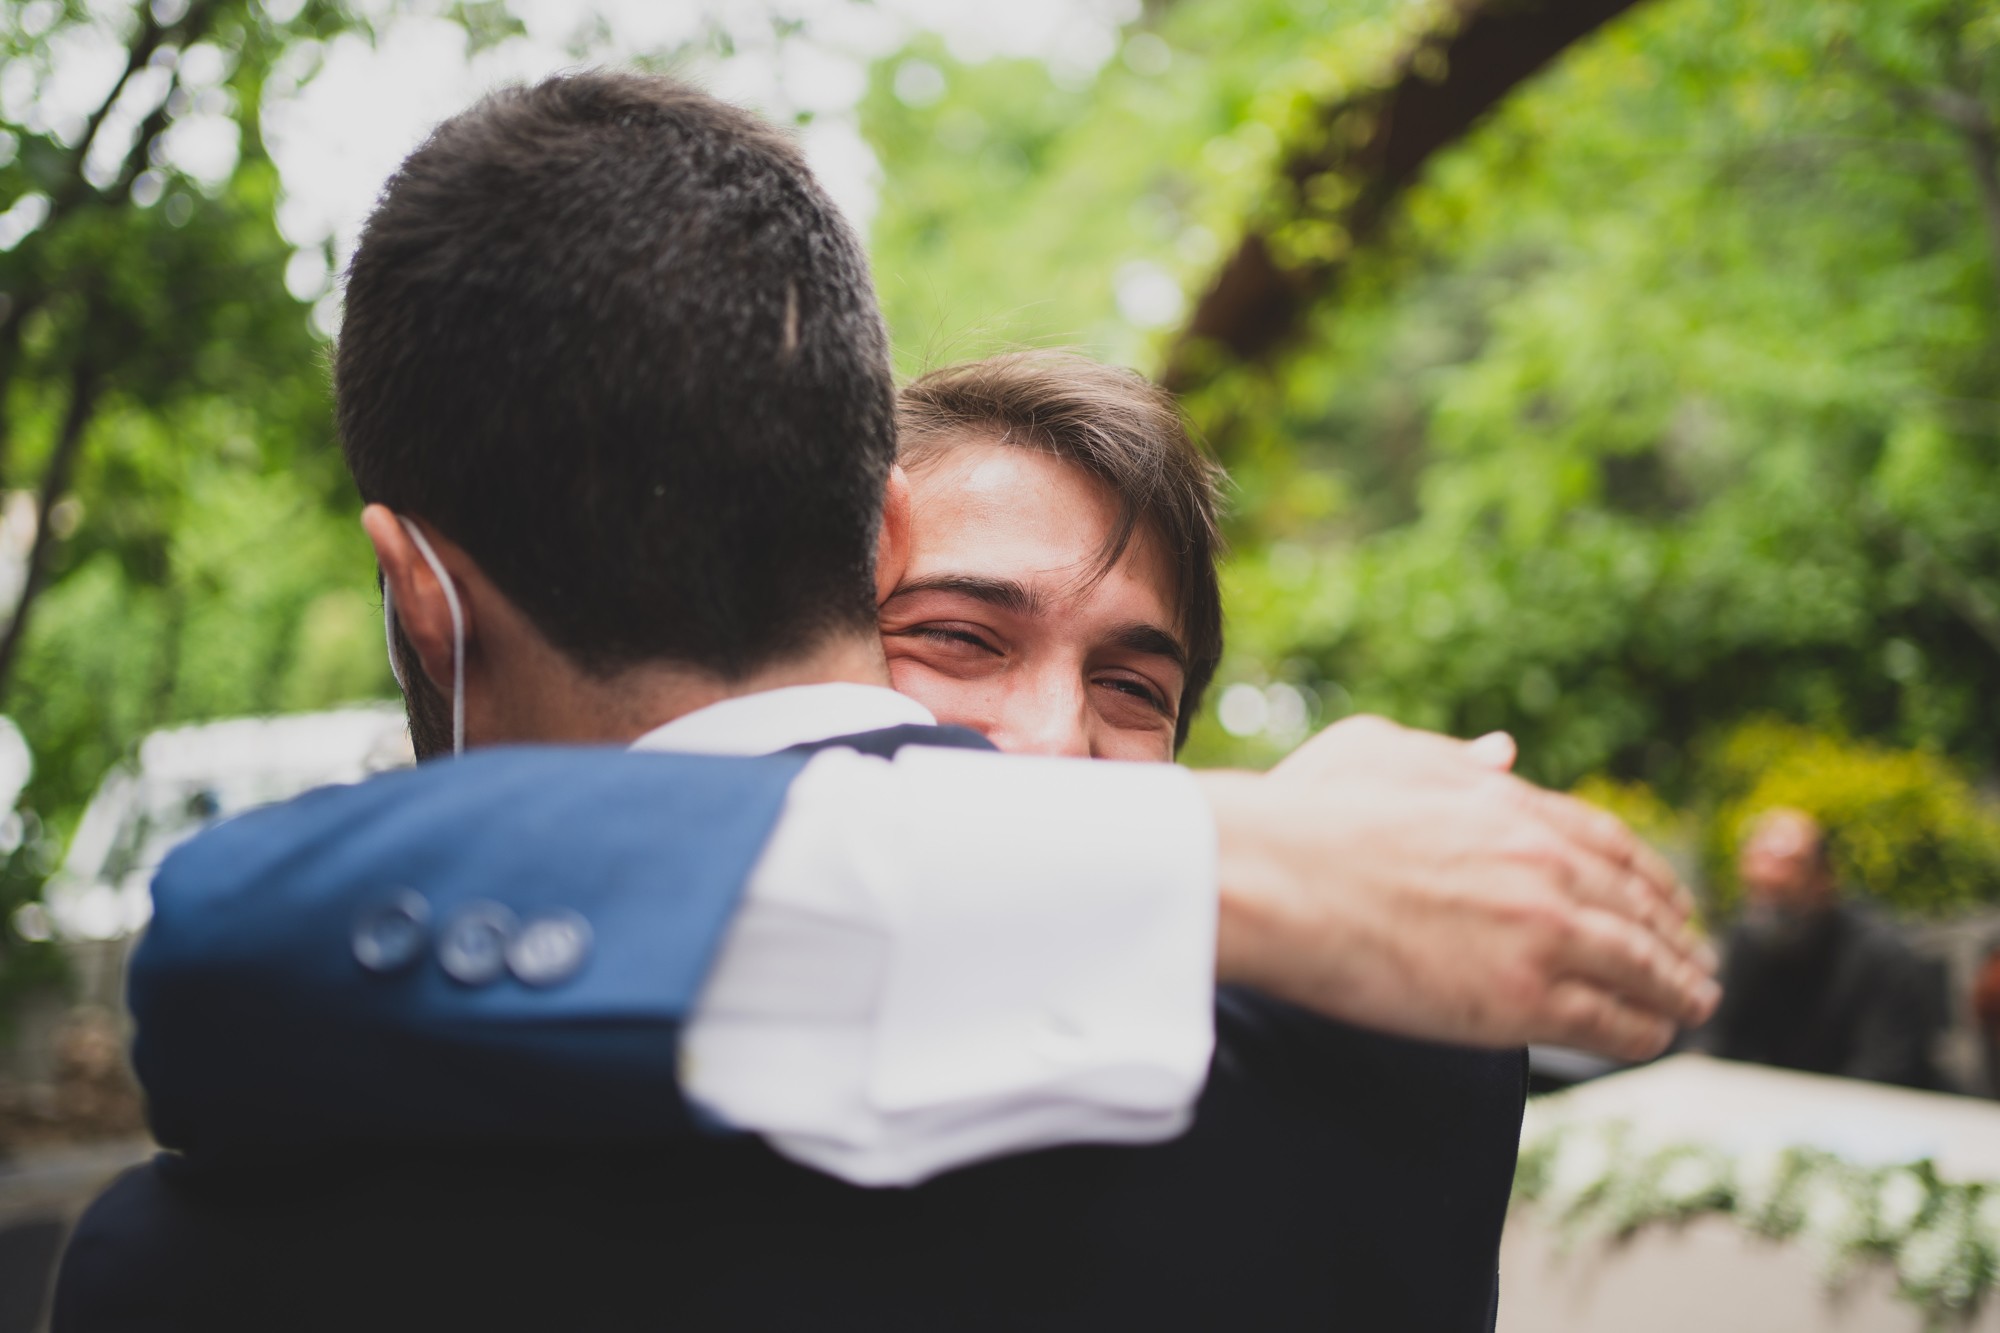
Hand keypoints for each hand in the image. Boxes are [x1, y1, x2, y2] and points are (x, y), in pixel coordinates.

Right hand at [1201, 715, 1717, 1061]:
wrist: (1270, 877)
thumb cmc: (1304, 816)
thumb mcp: (1381, 752)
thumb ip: (1453, 758)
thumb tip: (1503, 752)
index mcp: (1509, 806)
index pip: (1607, 843)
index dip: (1650, 876)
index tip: (1668, 898)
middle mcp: (1542, 865)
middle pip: (1639, 905)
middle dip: (1677, 936)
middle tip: (1696, 959)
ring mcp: (1540, 932)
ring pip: (1641, 968)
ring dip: (1677, 989)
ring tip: (1694, 1005)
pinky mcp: (1521, 1000)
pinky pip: (1609, 1023)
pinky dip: (1642, 1033)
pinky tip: (1653, 1038)